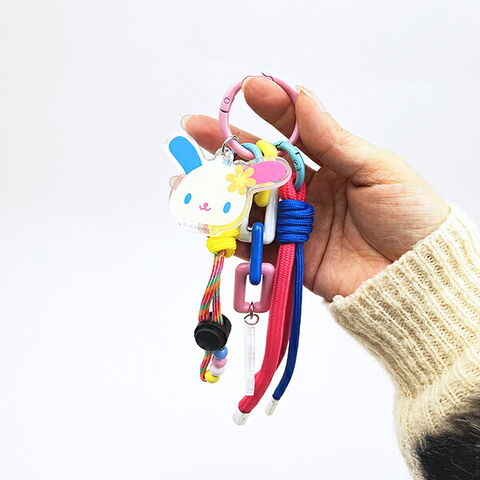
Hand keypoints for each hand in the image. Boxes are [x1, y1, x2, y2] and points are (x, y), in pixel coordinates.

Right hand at [182, 77, 448, 300]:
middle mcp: (306, 192)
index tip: (248, 89)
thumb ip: (334, 140)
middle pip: (259, 166)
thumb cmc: (409, 217)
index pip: (292, 131)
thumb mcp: (376, 169)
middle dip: (226, 146)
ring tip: (183, 177)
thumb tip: (303, 97)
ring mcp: (294, 223)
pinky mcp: (289, 256)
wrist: (415, 279)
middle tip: (194, 128)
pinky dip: (227, 233)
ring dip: (215, 190)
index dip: (270, 109)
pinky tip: (204, 217)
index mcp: (330, 164)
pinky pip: (252, 243)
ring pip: (248, 204)